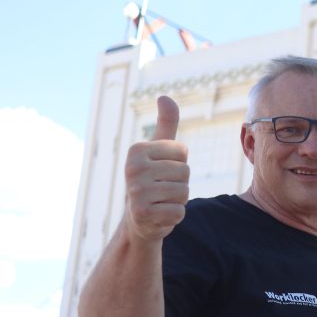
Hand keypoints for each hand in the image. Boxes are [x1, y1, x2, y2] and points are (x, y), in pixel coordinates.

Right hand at [124, 96, 188, 241]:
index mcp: (136, 150)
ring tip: (161, 201)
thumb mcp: (159, 150)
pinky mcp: (143, 213)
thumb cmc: (153, 180)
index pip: (183, 152)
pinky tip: (160, 215)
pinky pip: (179, 211)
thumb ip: (166, 123)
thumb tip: (164, 96)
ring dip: (178, 200)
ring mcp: (136, 192)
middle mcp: (132, 168)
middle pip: (185, 172)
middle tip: (161, 189)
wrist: (139, 220)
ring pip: (184, 192)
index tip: (162, 171)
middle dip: (180, 184)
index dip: (179, 164)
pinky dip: (175, 216)